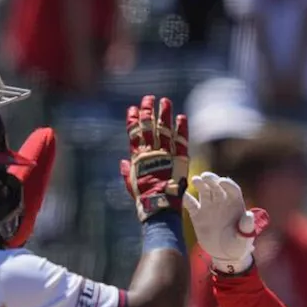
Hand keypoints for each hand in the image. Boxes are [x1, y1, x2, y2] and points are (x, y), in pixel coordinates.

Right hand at [119, 95, 188, 222]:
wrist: (160, 207)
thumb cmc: (144, 199)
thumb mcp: (131, 185)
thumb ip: (128, 172)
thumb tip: (124, 161)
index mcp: (138, 158)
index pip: (134, 133)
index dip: (134, 120)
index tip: (133, 108)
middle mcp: (152, 152)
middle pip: (149, 127)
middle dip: (148, 111)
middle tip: (148, 98)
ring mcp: (166, 154)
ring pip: (165, 129)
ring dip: (164, 114)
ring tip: (165, 101)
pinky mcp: (180, 159)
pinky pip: (181, 140)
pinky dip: (182, 128)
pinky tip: (181, 117)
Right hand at [183, 172, 269, 273]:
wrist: (224, 254)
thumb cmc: (238, 244)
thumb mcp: (245, 238)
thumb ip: (247, 227)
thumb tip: (248, 215)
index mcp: (235, 204)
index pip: (232, 189)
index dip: (228, 184)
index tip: (222, 182)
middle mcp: (222, 202)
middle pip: (216, 186)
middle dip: (211, 179)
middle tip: (205, 176)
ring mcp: (209, 207)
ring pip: (204, 191)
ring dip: (200, 184)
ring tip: (196, 180)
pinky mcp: (198, 215)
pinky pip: (191, 204)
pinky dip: (188, 200)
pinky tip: (185, 197)